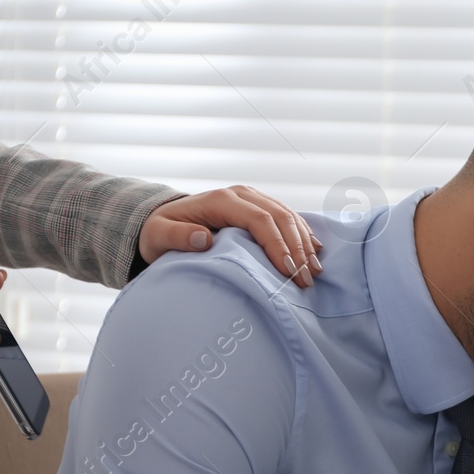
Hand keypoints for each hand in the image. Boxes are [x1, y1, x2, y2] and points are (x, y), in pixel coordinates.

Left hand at [139, 186, 321, 285]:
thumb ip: (178, 237)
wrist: (163, 219)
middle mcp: (242, 195)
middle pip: (280, 217)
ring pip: (289, 217)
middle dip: (297, 249)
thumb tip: (204, 239)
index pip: (260, 219)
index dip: (277, 244)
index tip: (288, 271)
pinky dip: (303, 235)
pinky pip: (288, 219)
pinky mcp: (260, 207)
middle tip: (306, 278)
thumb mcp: (159, 235)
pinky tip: (314, 253)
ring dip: (305, 243)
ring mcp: (253, 199)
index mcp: (221, 200)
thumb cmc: (161, 231)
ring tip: (314, 271)